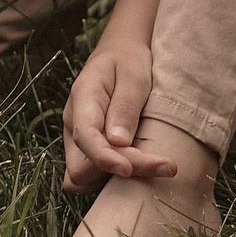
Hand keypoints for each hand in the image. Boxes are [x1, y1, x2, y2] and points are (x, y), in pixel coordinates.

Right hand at [62, 43, 182, 194]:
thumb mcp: (133, 76)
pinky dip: (114, 179)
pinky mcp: (88, 152)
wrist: (120, 55)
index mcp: (82, 100)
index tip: (128, 169)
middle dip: (115, 174)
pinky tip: (142, 166)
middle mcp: (73, 125)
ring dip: (116, 181)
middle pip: (79, 169)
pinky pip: (93, 178)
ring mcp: (78, 141)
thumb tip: (118, 143)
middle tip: (162, 165)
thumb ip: (125, 107)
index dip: (104, 158)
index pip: (85, 137)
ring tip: (156, 165)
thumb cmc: (128, 62)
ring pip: (84, 179)